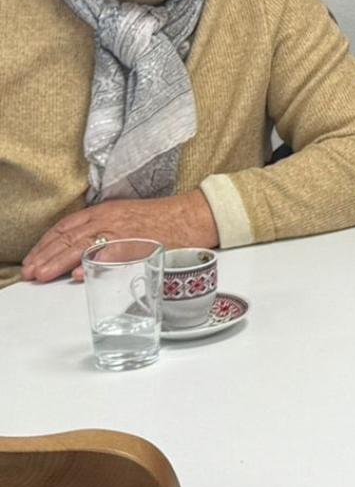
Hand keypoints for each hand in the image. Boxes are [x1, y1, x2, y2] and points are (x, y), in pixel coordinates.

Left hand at [21, 192, 217, 282]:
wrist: (193, 215)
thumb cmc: (163, 219)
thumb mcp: (126, 217)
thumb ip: (103, 230)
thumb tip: (80, 254)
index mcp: (106, 210)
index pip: (66, 226)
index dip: (45, 243)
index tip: (32, 258)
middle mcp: (110, 218)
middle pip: (69, 237)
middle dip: (45, 255)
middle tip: (30, 272)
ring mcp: (123, 230)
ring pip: (82, 245)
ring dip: (59, 261)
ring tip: (42, 275)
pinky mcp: (138, 243)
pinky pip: (110, 255)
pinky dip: (92, 264)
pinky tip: (77, 274)